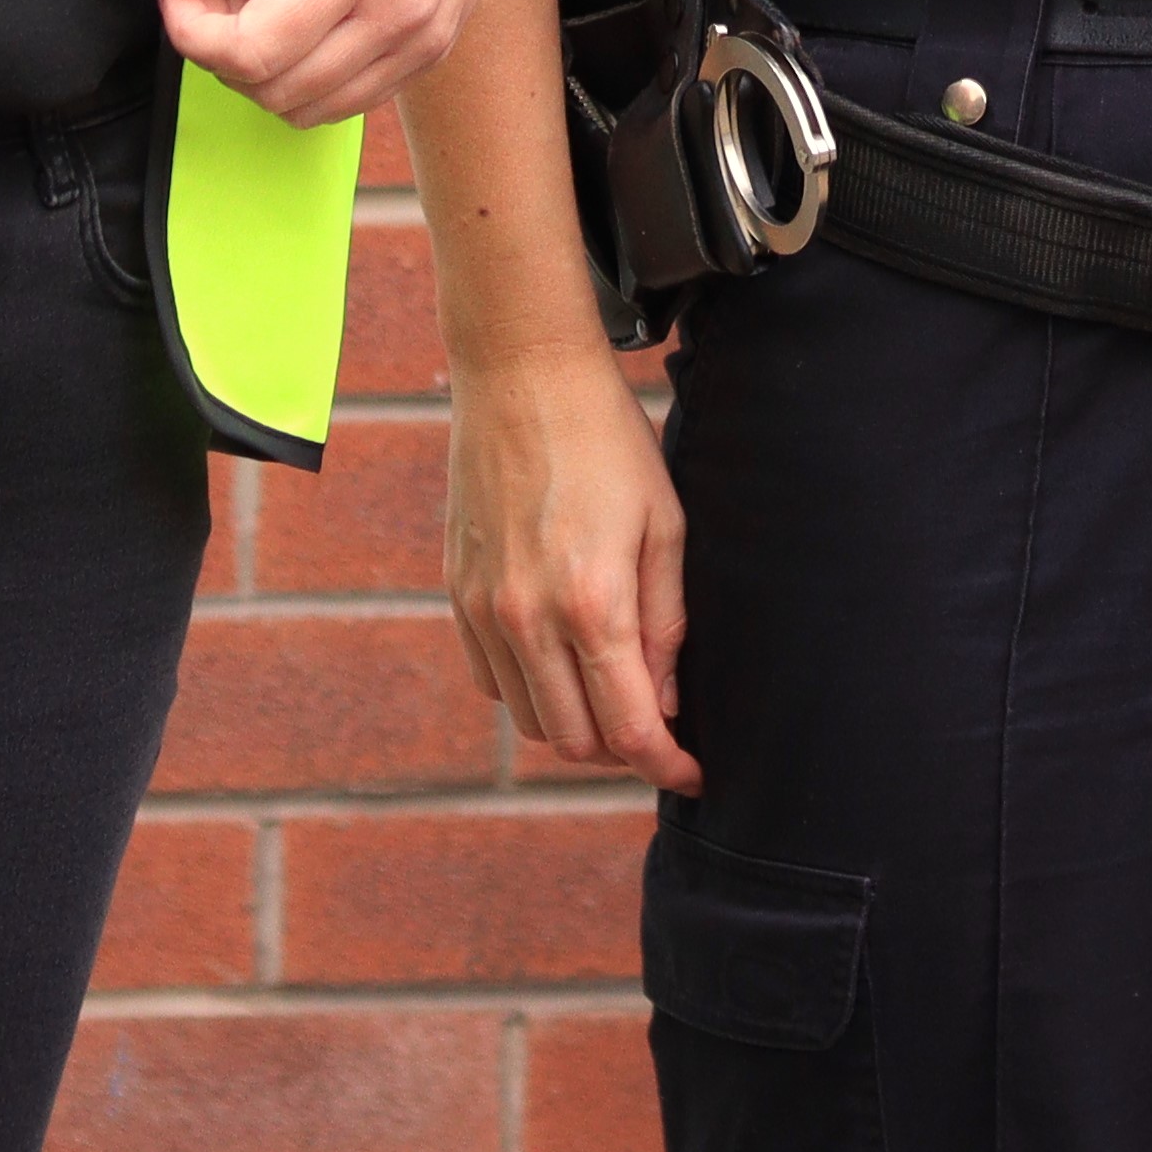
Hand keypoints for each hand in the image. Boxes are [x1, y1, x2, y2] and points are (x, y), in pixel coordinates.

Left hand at [116, 0, 532, 124]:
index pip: (251, 51)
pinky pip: (348, 102)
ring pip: (308, 109)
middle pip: (273, 89)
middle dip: (220, 49)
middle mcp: (398, 13)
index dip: (192, 31)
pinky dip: (305, 79)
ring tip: (256, 6)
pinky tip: (298, 23)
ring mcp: (421, 39)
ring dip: (261, 72)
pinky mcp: (431, 50)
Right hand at [448, 341, 696, 792]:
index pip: (631, 728)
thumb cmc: (608, 441)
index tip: (693, 775)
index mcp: (593, 603)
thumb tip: (668, 702)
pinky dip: (530, 691)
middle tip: (660, 724)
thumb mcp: (664, 524)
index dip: (668, 766)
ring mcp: (485, 611)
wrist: (521, 376)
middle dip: (625, 748)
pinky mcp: (458, 596)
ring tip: (614, 689)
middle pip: (578, 741)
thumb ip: (666, 622)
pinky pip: (492, 682)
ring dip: (577, 724)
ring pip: (531, 722)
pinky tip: (561, 657)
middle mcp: (529, 621)